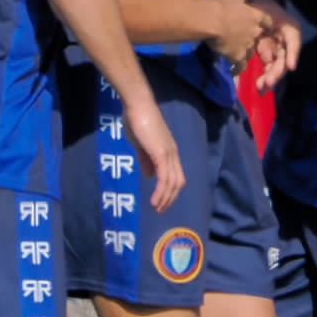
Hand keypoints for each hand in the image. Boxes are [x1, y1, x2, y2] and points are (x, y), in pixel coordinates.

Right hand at [122, 96, 185, 212]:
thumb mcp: (141, 145)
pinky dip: (161, 192)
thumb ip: (146, 160)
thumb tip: (149, 176)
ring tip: (157, 209)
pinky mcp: (161, 154)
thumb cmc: (138, 121)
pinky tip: (154, 200)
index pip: (176, 176)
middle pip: (178, 182)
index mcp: (170, 152)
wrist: (138, 105)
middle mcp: (173, 154)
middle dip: (170, 199)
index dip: (170, 191)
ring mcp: (169, 154)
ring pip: (173, 183)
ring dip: (166, 198)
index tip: (161, 202)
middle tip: (160, 210)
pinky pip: (164, 178)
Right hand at [208, 0, 273, 71]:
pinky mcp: (237, 57)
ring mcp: (247, 46)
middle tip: (242, 39)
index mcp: (255, 16)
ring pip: (250, 53)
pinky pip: (240, 66)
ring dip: (245, 54)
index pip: (267, 21)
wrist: (213, 21)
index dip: (264, 23)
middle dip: (252, 39)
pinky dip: (237, 69)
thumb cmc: (222, 6)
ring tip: (237, 55)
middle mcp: (254, 32)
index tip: (261, 25)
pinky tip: (233, 71)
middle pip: (258, 38)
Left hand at [252, 10, 301, 93]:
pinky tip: (260, 87)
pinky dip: (264, 77)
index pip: (294, 43)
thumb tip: (277, 51)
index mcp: (290, 30)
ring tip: (262, 88)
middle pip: (284, 60)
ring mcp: (276, 49)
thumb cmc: (262, 7)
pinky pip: (267, 68)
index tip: (290, 67)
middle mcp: (286, 42)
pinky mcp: (266, 54)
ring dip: (270, 79)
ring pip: (276, 67)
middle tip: (268, 83)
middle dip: (276, 73)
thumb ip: (273, 28)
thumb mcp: (265, 13)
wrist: (249, 4)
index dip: (292, 55)